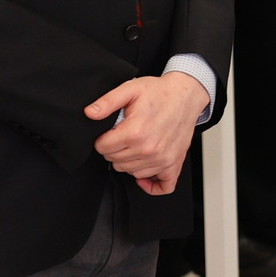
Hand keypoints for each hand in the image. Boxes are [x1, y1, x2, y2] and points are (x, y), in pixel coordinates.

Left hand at [85, 71, 210, 194]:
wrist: (185, 96)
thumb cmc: (160, 93)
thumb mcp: (130, 89)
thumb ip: (107, 102)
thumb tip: (90, 113)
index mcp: (135, 132)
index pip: (103, 148)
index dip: (102, 139)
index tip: (109, 133)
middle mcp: (148, 149)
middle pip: (115, 162)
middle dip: (114, 150)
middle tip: (122, 137)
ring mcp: (162, 159)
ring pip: (132, 173)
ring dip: (129, 163)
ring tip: (135, 146)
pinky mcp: (173, 164)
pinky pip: (162, 187)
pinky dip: (151, 184)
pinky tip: (145, 175)